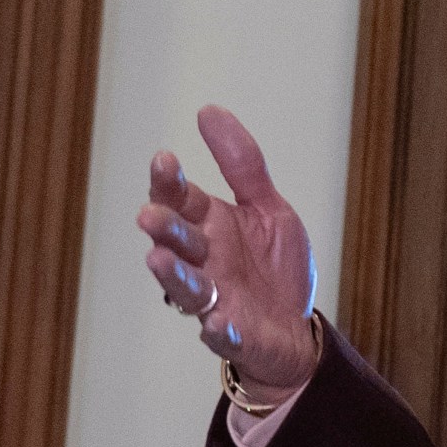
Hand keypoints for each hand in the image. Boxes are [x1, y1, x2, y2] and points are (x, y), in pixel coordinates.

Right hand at [139, 106, 319, 396]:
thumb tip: (208, 110)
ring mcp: (215, 301)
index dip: (169, 183)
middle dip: (164, 228)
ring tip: (158, 258)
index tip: (164, 160)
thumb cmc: (273, 267)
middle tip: (150, 215)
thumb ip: (242, 165)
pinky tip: (220, 321)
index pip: (181, 200)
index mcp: (210, 227)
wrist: (296, 328)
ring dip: (173, 274)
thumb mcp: (269, 209)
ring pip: (187, 288)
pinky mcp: (235, 335)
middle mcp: (204, 262)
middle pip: (177, 242)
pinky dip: (220, 330)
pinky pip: (222, 335)